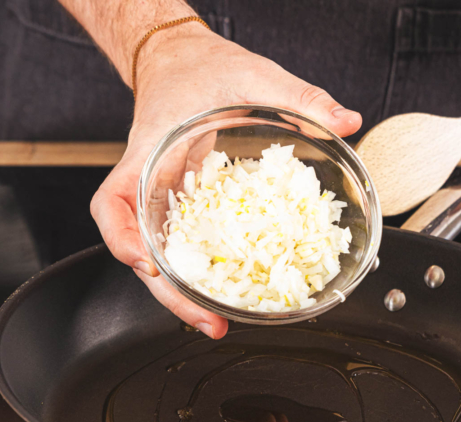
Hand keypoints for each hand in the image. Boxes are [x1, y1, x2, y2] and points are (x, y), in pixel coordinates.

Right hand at [90, 24, 361, 338]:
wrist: (183, 60)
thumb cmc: (202, 68)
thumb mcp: (253, 76)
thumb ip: (301, 96)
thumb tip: (348, 121)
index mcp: (149, 152)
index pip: (112, 202)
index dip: (120, 238)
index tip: (144, 261)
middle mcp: (150, 183)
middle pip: (140, 248)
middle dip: (168, 291)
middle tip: (208, 321)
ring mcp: (165, 197)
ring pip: (161, 255)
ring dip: (184, 292)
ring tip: (217, 321)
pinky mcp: (185, 204)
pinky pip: (187, 241)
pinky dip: (202, 270)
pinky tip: (229, 288)